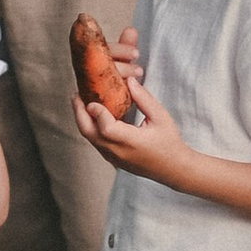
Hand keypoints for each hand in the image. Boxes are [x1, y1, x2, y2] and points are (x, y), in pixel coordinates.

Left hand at [74, 42, 183, 175]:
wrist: (173, 169)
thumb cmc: (170, 142)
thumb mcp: (160, 117)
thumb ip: (144, 98)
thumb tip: (129, 81)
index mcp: (131, 142)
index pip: (106, 128)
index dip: (96, 112)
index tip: (91, 98)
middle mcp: (118, 152)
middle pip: (89, 133)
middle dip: (79, 113)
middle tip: (76, 95)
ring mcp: (114, 158)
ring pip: (90, 138)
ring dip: (83, 120)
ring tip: (82, 102)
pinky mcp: (113, 159)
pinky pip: (96, 142)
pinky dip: (91, 128)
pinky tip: (93, 115)